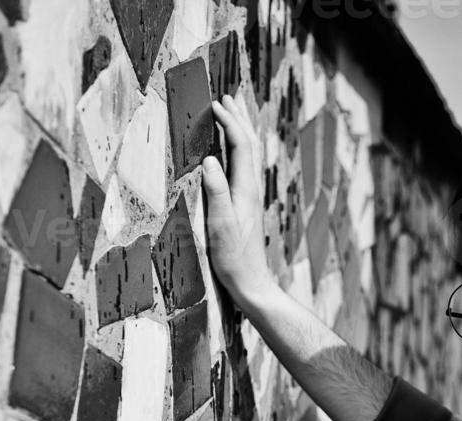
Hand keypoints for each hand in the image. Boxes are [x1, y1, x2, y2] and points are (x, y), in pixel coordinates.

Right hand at [203, 94, 276, 309]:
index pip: (241, 146)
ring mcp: (250, 197)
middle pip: (249, 145)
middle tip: (228, 96)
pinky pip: (244, 167)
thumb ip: (216, 192)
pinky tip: (231, 152)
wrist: (251, 283)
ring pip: (249, 155)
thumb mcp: (221, 225)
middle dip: (239, 119)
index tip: (215, 104)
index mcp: (245, 190)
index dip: (229, 122)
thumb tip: (209, 159)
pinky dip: (238, 150)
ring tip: (232, 114)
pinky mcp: (246, 205)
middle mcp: (251, 189)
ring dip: (241, 131)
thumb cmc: (233, 259)